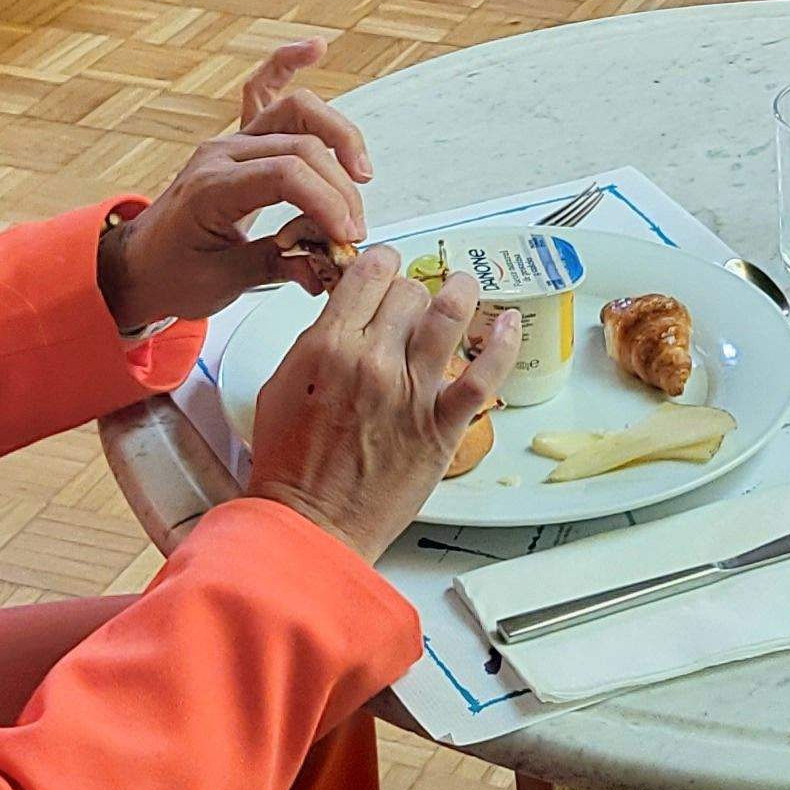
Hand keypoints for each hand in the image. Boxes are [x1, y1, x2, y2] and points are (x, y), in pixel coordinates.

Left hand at [103, 39, 376, 328]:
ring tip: (362, 173)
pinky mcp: (239, 141)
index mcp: (210, 188)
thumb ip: (280, 266)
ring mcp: (231, 141)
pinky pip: (262, 91)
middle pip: (302, 146)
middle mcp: (222, 154)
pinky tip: (314, 48)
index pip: (287, 175)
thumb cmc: (171, 273)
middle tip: (352, 230)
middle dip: (339, 188)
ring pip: (295, 112)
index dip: (327, 202)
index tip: (346, 237)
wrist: (138, 265)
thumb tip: (327, 268)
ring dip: (338, 137)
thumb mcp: (224, 283)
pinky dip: (287, 66)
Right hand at [242, 249, 518, 559]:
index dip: (382, 264)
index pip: (369, 273)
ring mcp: (411, 391)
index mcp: (327, 346)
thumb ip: (315, 344)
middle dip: (412, 290)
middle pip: (409, 291)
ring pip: (449, 315)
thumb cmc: (290, 466)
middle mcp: (372, 361)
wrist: (310, 524)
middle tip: (414, 302)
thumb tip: (344, 317)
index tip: (387, 269)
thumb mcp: (280, 387)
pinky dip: (503, 344)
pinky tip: (509, 324)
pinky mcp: (441, 425)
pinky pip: (484, 374)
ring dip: (462, 293)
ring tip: (465, 289)